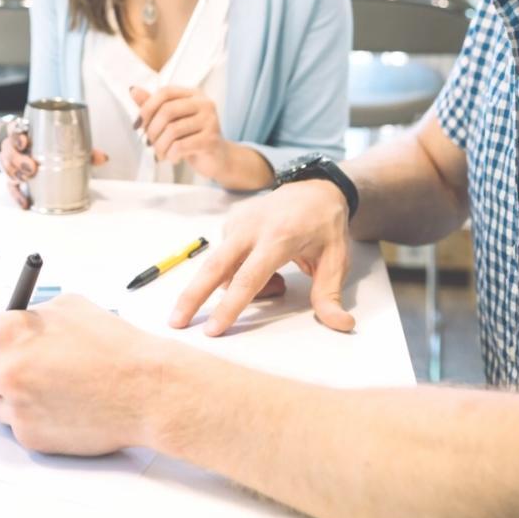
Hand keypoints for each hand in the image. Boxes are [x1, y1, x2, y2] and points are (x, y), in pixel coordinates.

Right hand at [0, 121, 106, 209]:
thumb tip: (103, 158)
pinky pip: (11, 188)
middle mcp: (15, 148)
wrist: (41, 157)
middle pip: (8, 151)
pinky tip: (26, 203)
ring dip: (16, 175)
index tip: (24, 142)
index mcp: (26, 134)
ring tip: (27, 180)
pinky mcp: (13, 180)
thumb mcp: (69, 146)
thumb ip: (85, 150)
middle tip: (30, 168)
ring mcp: (12, 164)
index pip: (14, 131)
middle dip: (18, 160)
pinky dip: (17, 196)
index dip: (17, 136)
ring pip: (7, 168)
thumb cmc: (52, 148)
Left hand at [0, 294, 173, 454]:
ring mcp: (17, 409)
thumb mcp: (67, 307)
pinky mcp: (31, 437)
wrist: (145, 390)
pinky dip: (34, 416)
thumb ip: (27, 315)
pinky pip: (18, 424)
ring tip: (56, 385)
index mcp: (9, 333)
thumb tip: (5, 323)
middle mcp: (6, 372)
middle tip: (32, 364)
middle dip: (0, 369)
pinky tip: (64, 404)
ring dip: (15, 395)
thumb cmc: (113, 345)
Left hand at [131, 85, 229, 180]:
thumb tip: (134, 90)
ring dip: (160, 146)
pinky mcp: (210, 140)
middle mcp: (204, 104)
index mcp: (193, 95)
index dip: (147, 107)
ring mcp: (210, 121)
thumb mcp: (172, 120)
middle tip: (149, 142)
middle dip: (152, 130)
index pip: (165, 92)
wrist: (217, 158)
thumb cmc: (193, 137)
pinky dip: (171, 155)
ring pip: (172, 130)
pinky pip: (180, 146)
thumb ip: (153, 105)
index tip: (139, 123)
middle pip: (167, 110)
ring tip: (160, 153)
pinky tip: (173, 158)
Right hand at [171, 178, 354, 335]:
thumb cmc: (325, 227)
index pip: (248, 278)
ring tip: (278, 281)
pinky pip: (225, 259)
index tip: (212, 329)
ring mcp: (237, 223)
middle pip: (214, 268)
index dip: (230, 306)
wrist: (314, 188)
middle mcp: (251, 228)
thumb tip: (342, 325)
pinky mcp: (229, 222)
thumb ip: (331, 295)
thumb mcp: (336, 260)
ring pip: (222, 268)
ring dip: (238, 287)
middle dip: (193, 297)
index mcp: (278, 237)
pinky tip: (263, 266)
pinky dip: (238, 273)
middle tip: (175, 323)